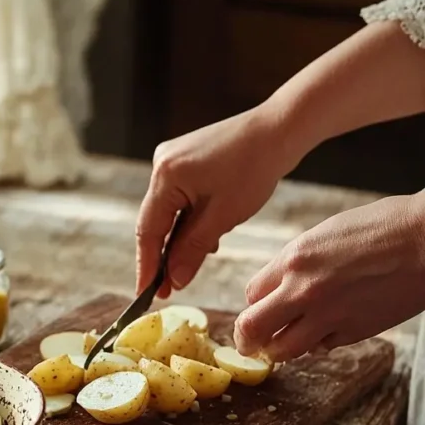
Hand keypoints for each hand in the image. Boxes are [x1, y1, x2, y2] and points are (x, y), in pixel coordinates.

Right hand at [136, 107, 293, 295]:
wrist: (278, 130)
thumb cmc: (255, 168)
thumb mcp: (223, 216)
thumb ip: (193, 249)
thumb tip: (175, 279)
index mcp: (166, 176)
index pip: (148, 230)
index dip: (147, 266)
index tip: (147, 294)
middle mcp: (161, 164)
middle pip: (154, 221)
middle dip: (163, 255)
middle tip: (167, 289)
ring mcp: (171, 159)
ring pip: (167, 211)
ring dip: (178, 239)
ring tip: (189, 266)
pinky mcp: (184, 159)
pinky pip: (178, 198)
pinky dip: (188, 220)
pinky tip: (204, 236)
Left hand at [235, 193, 424, 359]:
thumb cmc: (383, 227)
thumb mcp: (325, 234)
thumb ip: (297, 263)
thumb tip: (279, 288)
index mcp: (294, 260)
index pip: (251, 295)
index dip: (253, 305)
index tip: (258, 309)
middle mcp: (304, 291)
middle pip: (253, 329)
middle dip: (247, 340)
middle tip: (249, 345)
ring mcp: (329, 316)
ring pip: (284, 350)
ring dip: (279, 350)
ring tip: (282, 345)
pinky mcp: (354, 333)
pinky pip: (322, 348)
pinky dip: (318, 345)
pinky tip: (325, 332)